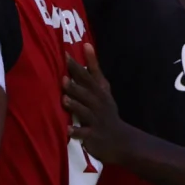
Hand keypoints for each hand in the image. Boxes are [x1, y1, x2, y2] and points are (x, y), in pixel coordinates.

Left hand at [62, 44, 134, 164]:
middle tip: (63, 79)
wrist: (121, 140)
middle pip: (86, 94)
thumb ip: (93, 68)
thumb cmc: (106, 111)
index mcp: (99, 92)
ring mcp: (96, 120)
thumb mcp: (103, 88)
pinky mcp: (93, 136)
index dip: (78, 66)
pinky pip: (84, 134)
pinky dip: (76, 132)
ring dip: (75, 106)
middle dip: (75, 86)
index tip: (66, 54)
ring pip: (84, 112)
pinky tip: (68, 130)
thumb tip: (86, 44)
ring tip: (65, 100)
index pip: (88, 77)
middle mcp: (98, 104)